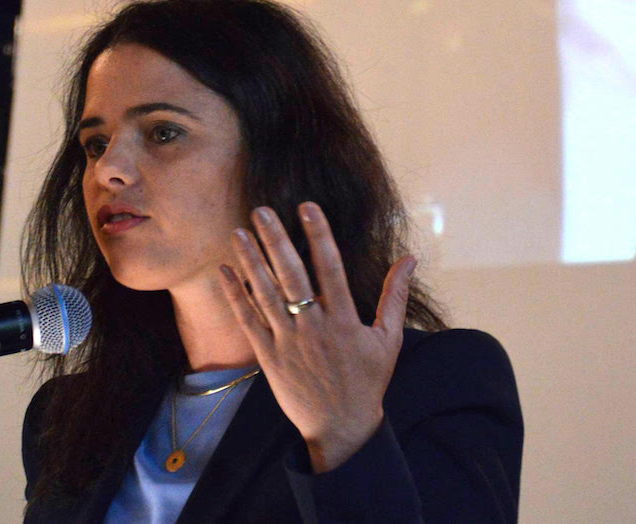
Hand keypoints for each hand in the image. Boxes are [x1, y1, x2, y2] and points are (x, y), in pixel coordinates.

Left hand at [218, 201, 415, 472]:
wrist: (341, 427)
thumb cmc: (367, 381)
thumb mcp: (389, 339)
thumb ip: (395, 295)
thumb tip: (410, 259)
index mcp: (344, 320)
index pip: (330, 268)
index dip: (319, 235)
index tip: (307, 207)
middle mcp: (313, 327)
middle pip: (292, 275)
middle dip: (276, 240)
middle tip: (261, 210)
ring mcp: (288, 342)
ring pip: (265, 295)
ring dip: (251, 261)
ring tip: (238, 232)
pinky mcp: (269, 357)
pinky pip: (249, 321)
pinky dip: (236, 295)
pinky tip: (225, 271)